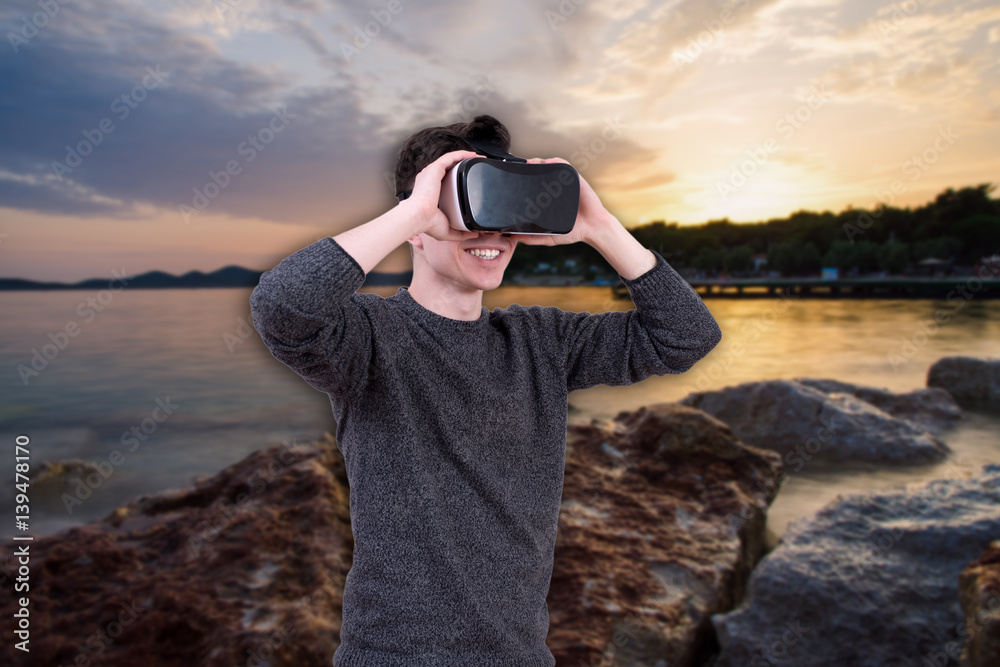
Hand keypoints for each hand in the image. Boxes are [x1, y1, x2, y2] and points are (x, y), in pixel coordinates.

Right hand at [402, 149, 480, 242]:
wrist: (419, 217)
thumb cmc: (427, 224)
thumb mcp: (448, 230)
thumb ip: (461, 232)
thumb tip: (474, 234)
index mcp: (430, 192)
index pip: (445, 181)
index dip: (457, 178)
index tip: (469, 180)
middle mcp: (430, 180)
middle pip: (448, 168)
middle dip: (462, 165)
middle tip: (476, 167)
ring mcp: (431, 173)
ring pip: (450, 160)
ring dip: (464, 157)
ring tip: (478, 158)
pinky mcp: (435, 169)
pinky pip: (450, 157)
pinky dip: (462, 154)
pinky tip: (472, 154)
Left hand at [504, 157, 618, 247]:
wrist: (593, 228)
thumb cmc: (573, 231)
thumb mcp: (548, 236)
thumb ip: (531, 237)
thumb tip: (512, 236)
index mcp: (548, 199)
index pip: (532, 184)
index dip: (522, 179)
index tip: (511, 178)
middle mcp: (556, 188)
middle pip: (539, 172)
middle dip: (528, 168)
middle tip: (518, 169)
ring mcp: (565, 182)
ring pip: (549, 166)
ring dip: (538, 162)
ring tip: (529, 164)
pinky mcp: (575, 179)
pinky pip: (564, 165)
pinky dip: (555, 161)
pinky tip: (546, 163)